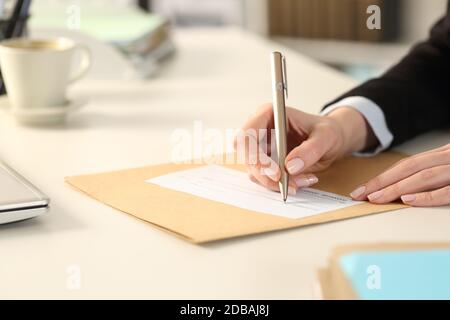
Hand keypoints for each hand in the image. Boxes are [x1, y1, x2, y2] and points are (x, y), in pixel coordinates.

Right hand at [235, 103, 373, 193]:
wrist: (332, 141)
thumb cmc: (327, 131)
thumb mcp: (326, 136)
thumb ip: (310, 150)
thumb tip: (290, 166)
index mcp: (268, 114)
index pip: (248, 134)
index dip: (255, 154)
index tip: (275, 172)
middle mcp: (260, 130)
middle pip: (247, 155)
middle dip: (264, 174)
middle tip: (286, 185)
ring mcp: (261, 148)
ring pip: (254, 170)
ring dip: (274, 182)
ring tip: (301, 181)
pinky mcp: (266, 163)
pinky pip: (264, 178)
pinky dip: (279, 184)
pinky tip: (298, 181)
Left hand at [350, 144, 449, 206]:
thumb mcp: (448, 167)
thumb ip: (430, 174)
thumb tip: (401, 190)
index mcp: (442, 155)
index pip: (407, 165)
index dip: (383, 177)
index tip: (362, 190)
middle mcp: (447, 158)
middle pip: (410, 168)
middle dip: (382, 182)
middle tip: (361, 194)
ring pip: (424, 177)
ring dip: (398, 188)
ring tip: (377, 198)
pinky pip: (447, 191)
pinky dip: (427, 196)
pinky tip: (408, 200)